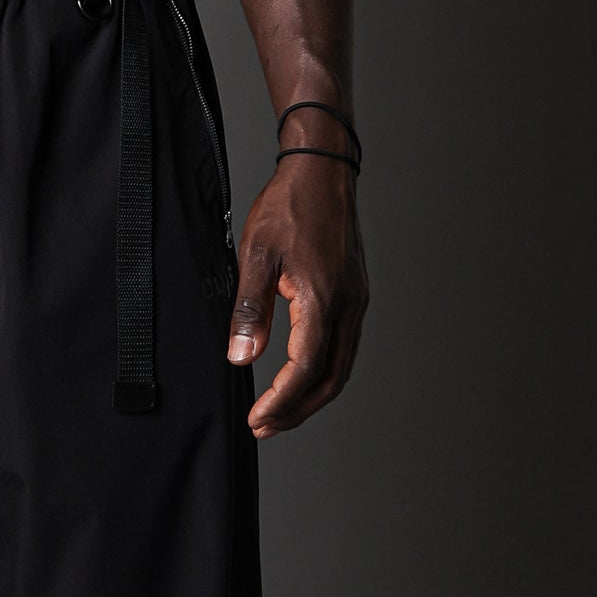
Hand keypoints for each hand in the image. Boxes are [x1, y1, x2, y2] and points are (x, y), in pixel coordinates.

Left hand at [227, 155, 367, 438]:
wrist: (321, 170)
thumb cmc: (289, 206)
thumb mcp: (255, 255)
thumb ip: (249, 310)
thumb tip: (241, 358)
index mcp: (324, 298)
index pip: (305, 368)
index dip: (282, 401)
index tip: (257, 420)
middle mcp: (348, 305)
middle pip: (330, 379)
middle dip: (298, 410)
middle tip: (265, 427)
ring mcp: (356, 301)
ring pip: (341, 367)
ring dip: (311, 397)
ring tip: (279, 413)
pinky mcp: (354, 296)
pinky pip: (344, 348)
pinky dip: (322, 374)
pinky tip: (299, 379)